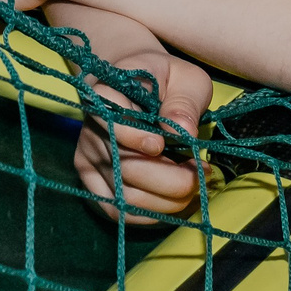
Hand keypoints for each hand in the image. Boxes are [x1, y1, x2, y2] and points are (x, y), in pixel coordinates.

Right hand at [75, 47, 213, 223]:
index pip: (110, 123)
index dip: (136, 138)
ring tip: (194, 184)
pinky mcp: (92, 180)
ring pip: (125, 196)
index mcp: (104, 94)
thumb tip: (183, 130)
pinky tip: (174, 201)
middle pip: (125, 169)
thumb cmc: (164, 79)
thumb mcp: (185, 77)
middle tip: (202, 172)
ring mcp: (88, 157)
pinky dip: (150, 213)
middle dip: (170, 179)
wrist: (136, 83)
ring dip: (166, 200)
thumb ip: (184, 100)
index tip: (163, 145)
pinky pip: (118, 211)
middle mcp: (90, 129)